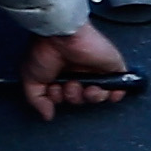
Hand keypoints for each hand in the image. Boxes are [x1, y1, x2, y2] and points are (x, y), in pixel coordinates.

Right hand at [16, 25, 132, 118]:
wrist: (62, 35)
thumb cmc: (44, 50)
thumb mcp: (31, 79)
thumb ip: (37, 100)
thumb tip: (47, 115)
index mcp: (60, 73)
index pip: (64, 96)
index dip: (59, 98)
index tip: (53, 89)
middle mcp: (78, 72)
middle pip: (81, 98)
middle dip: (73, 96)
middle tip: (69, 85)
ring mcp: (96, 69)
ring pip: (98, 95)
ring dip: (90, 97)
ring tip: (84, 86)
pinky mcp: (112, 66)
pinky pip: (119, 86)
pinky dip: (115, 94)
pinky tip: (108, 93)